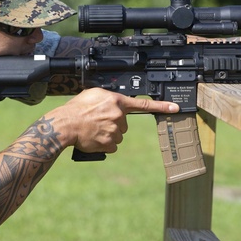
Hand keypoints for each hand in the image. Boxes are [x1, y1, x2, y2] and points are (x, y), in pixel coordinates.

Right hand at [45, 88, 178, 153]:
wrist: (65, 125)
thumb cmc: (76, 109)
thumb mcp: (93, 94)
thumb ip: (108, 97)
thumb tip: (114, 102)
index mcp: (116, 101)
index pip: (143, 104)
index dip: (161, 106)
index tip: (175, 108)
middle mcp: (119, 115)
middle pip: (124, 123)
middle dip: (114, 123)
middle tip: (98, 121)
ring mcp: (115, 130)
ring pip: (118, 135)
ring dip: (108, 134)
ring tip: (93, 129)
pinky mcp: (110, 143)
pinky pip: (112, 146)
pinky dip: (105, 144)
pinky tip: (94, 138)